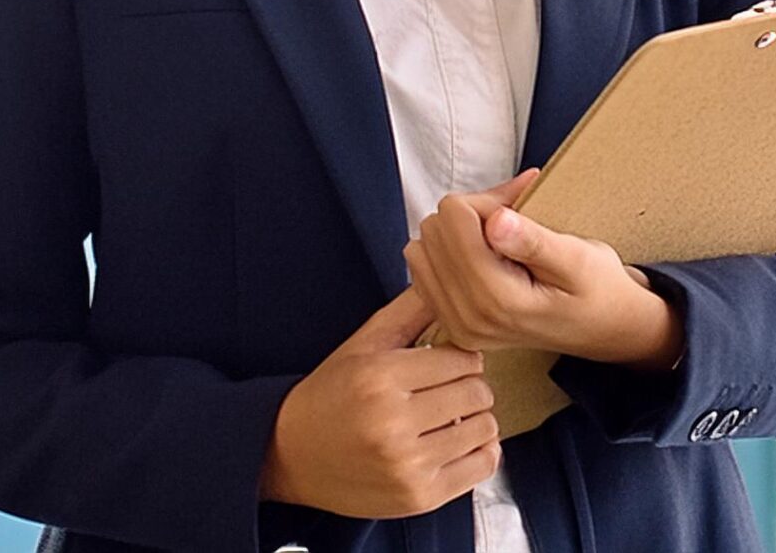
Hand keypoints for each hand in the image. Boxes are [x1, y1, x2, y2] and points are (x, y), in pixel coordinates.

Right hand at [258, 285, 501, 517]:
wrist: (291, 456)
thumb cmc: (331, 395)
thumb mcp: (363, 343)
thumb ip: (409, 311)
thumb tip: (447, 278)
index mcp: (380, 377)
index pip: (461, 357)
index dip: (458, 357)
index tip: (443, 363)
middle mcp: (394, 423)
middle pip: (477, 392)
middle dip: (469, 386)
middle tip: (446, 390)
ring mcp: (408, 465)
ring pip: (485, 428)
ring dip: (475, 419)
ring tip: (449, 417)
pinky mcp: (419, 497)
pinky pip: (482, 466)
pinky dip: (479, 452)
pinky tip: (455, 443)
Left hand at [403, 168, 683, 370]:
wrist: (604, 329)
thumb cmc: (597, 288)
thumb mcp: (578, 258)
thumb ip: (533, 241)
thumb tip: (495, 221)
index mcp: (498, 300)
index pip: (455, 216)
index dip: (488, 202)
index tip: (518, 212)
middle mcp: (468, 318)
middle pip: (435, 227)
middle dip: (472, 215)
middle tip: (513, 225)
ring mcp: (456, 325)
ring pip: (423, 245)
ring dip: (457, 233)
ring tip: (500, 242)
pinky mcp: (450, 324)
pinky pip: (423, 269)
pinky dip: (450, 253)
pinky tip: (485, 259)